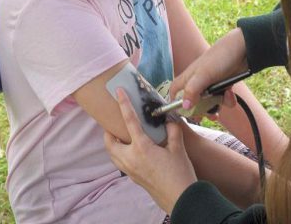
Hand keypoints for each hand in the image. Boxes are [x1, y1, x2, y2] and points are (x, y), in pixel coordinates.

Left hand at [105, 89, 196, 213]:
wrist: (180, 198)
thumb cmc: (179, 173)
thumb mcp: (178, 148)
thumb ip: (172, 131)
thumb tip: (169, 120)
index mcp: (141, 148)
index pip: (129, 121)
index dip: (124, 104)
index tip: (118, 92)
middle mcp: (130, 159)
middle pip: (110, 142)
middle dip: (109, 131)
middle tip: (116, 122)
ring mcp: (130, 170)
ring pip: (113, 154)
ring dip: (114, 144)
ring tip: (123, 137)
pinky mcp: (133, 178)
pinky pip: (121, 163)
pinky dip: (121, 154)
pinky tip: (134, 152)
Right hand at [170, 28, 247, 109]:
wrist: (243, 49)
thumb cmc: (220, 57)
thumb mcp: (204, 74)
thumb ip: (192, 90)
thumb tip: (184, 107)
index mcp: (188, 77)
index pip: (175, 92)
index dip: (176, 103)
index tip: (184, 112)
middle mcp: (197, 81)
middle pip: (193, 102)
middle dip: (201, 110)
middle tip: (206, 115)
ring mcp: (210, 84)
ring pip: (209, 102)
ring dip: (216, 106)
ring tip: (222, 104)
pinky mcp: (223, 86)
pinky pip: (222, 99)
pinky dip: (227, 99)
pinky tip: (231, 94)